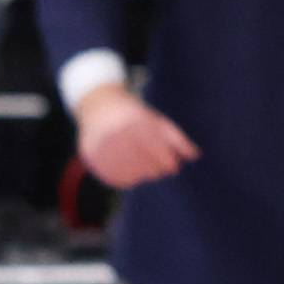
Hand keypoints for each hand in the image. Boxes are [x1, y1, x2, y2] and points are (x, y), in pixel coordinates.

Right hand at [75, 82, 195, 189]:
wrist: (98, 105)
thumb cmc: (134, 114)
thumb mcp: (157, 120)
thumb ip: (176, 138)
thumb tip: (194, 156)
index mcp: (133, 121)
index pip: (155, 148)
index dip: (166, 160)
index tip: (174, 167)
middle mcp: (115, 133)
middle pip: (143, 164)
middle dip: (155, 169)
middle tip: (161, 170)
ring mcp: (100, 146)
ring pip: (129, 173)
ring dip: (142, 174)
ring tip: (145, 167)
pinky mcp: (90, 156)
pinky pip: (114, 178)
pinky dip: (126, 179)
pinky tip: (132, 172)